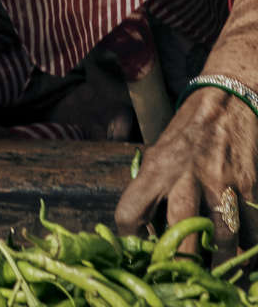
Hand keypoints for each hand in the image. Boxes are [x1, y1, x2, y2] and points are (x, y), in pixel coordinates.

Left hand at [115, 76, 257, 259]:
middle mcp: (186, 176)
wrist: (226, 99)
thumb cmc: (188, 130)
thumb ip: (154, 187)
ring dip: (220, 264)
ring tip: (216, 272)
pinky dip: (248, 252)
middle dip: (181, 265)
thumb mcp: (160, 150)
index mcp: (156, 167)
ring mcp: (220, 183)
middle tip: (182, 276)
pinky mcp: (248, 188)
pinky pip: (251, 235)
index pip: (129, 213)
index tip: (142, 250)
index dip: (132, 238)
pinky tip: (242, 257)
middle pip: (179, 237)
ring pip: (222, 243)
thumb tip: (150, 231)